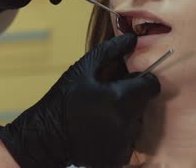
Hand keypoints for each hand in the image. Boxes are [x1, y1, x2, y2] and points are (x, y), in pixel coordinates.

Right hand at [0, 33, 160, 167]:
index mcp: (121, 99)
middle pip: (143, 104)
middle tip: (106, 97)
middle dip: (131, 98)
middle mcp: (126, 123)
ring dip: (125, 117)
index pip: (152, 86)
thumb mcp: (82, 69)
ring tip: (100, 114)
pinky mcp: (117, 159)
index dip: (142, 80)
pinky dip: (118, 135)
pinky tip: (98, 130)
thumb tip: (132, 38)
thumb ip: (110, 52)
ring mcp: (123, 144)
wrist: (43, 138)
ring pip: (137, 123)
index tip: (127, 81)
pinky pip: (127, 142)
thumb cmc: (62, 100)